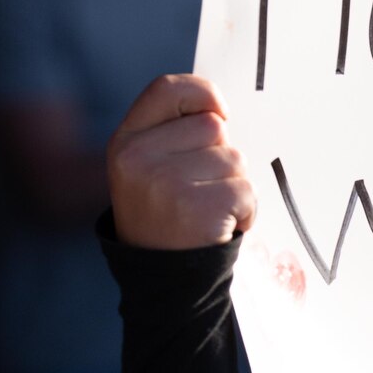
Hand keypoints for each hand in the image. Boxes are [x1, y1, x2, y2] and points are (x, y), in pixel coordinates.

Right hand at [108, 74, 255, 250]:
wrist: (162, 282)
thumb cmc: (165, 220)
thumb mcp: (148, 171)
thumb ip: (174, 135)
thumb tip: (221, 111)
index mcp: (125, 142)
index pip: (168, 90)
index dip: (202, 94)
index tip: (220, 113)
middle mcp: (138, 158)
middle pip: (213, 126)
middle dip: (222, 156)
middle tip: (203, 190)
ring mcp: (166, 182)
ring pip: (234, 159)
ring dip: (235, 186)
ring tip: (210, 212)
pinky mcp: (197, 207)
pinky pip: (246, 190)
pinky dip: (246, 211)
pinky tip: (222, 226)